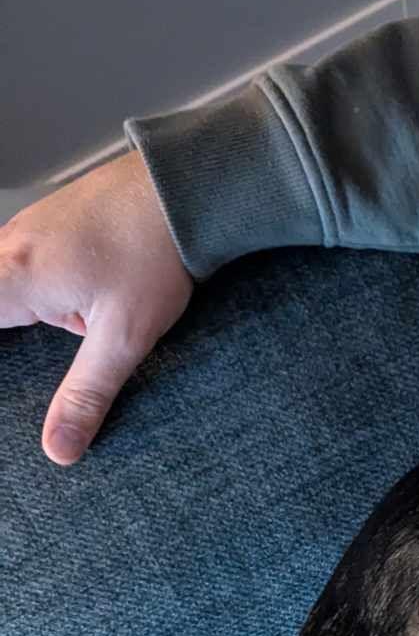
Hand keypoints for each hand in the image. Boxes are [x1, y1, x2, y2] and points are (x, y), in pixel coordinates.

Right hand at [0, 151, 192, 463]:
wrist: (183, 188)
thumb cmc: (155, 253)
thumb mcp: (125, 337)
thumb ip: (87, 393)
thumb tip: (58, 447)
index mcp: (15, 278)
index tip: (7, 371)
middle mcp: (8, 249)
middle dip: (4, 327)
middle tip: (33, 354)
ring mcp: (25, 232)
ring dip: (9, 310)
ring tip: (40, 333)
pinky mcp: (46, 225)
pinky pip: (12, 262)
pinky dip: (16, 288)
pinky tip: (49, 308)